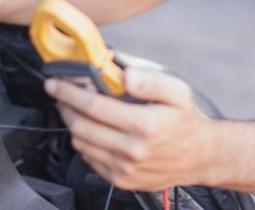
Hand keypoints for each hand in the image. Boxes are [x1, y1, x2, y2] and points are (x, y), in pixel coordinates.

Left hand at [45, 67, 216, 190]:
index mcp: (145, 125)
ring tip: (74, 108)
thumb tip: (124, 73)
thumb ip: (150, 80)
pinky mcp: (121, 180)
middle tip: (60, 92)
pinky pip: (89, 159)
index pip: (94, 106)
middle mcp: (133, 150)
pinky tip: (91, 128)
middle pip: (81, 126)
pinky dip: (84, 142)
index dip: (69, 92)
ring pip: (81, 144)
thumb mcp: (177, 92)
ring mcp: (125, 168)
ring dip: (71, 123)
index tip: (55, 83)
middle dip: (64, 106)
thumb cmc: (186, 121)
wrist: (200, 157)